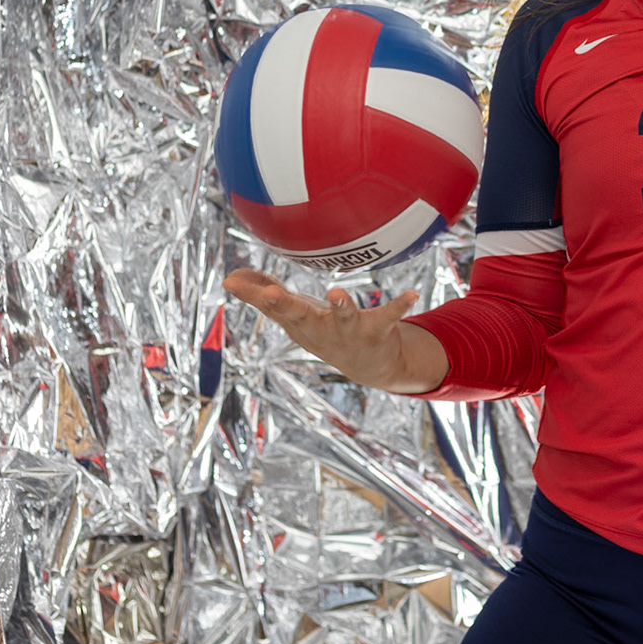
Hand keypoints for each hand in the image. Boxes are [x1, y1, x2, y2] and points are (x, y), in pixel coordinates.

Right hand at [222, 268, 441, 393]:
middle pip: (299, 316)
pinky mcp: (377, 329)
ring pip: (342, 318)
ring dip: (340, 306)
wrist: (369, 367)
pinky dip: (400, 306)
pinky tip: (412, 294)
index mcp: (299, 322)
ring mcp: (348, 331)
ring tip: (336, 293)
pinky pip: (389, 315)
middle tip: (270, 294)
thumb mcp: (293, 315)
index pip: (271, 306)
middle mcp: (320, 328)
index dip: (252, 294)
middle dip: (284, 305)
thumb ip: (261, 293)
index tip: (231, 280)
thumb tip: (230, 276)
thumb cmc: (325, 331)